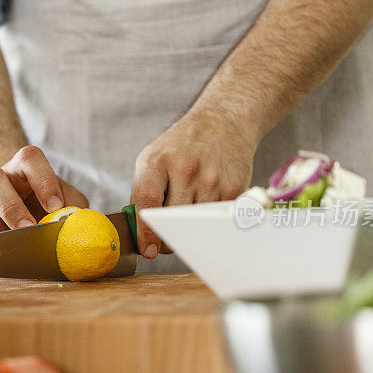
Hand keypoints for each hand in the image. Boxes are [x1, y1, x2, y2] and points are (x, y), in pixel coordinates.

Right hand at [0, 146, 88, 238]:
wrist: (24, 207)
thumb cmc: (47, 201)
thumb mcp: (66, 198)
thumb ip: (73, 207)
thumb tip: (78, 225)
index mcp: (23, 166)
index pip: (29, 158)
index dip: (42, 180)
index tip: (55, 206)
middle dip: (12, 208)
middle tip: (31, 229)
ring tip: (15, 246)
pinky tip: (2, 256)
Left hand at [131, 113, 257, 257]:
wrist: (223, 122)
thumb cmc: (181, 146)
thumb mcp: (152, 159)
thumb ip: (142, 193)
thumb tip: (139, 234)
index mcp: (158, 162)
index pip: (148, 199)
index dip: (146, 230)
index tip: (148, 250)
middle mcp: (186, 169)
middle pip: (173, 220)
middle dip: (167, 238)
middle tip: (165, 240)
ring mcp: (212, 179)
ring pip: (195, 225)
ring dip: (189, 232)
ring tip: (186, 219)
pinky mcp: (233, 188)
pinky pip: (216, 220)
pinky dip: (209, 223)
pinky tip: (205, 209)